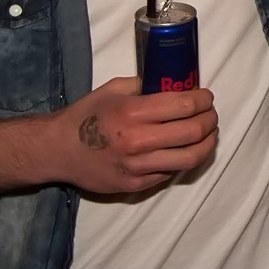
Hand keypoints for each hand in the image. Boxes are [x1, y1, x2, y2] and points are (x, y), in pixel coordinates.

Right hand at [51, 77, 217, 193]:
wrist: (58, 150)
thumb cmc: (85, 116)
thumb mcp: (112, 89)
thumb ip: (144, 84)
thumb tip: (173, 83)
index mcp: (133, 112)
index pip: (184, 106)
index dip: (203, 101)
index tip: (207, 97)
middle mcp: (138, 141)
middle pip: (193, 133)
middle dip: (210, 121)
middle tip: (211, 115)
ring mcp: (138, 167)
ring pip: (189, 158)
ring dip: (206, 144)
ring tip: (208, 135)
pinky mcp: (135, 185)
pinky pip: (170, 173)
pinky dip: (183, 160)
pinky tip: (184, 150)